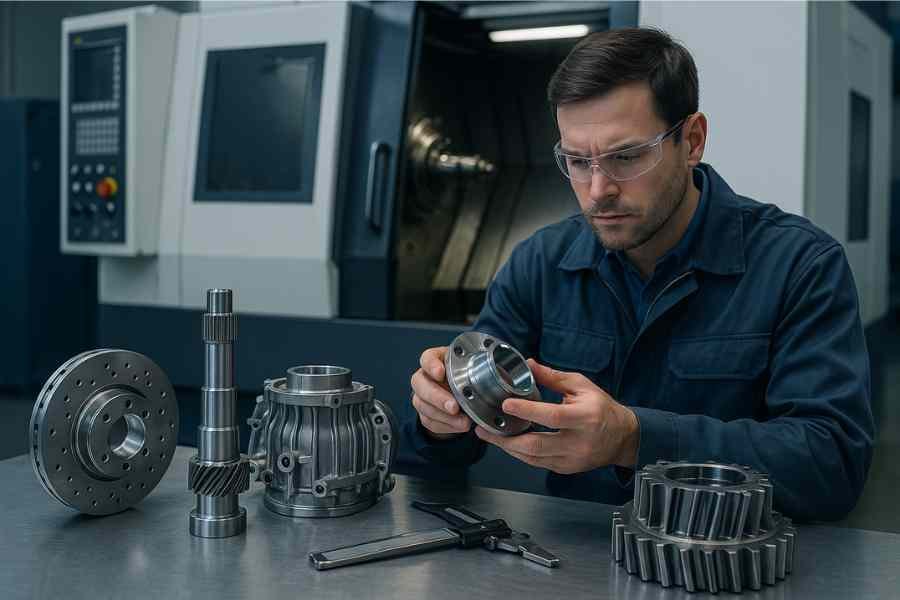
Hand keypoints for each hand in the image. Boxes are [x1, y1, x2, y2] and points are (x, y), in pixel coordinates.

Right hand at [410, 346, 472, 439]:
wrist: (465, 394)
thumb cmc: (469, 376)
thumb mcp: (474, 366)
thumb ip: (478, 367)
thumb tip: (494, 373)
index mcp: (436, 360)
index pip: (427, 358)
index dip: (432, 365)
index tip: (440, 373)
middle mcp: (424, 376)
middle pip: (419, 384)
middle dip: (437, 397)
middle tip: (454, 407)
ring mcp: (421, 395)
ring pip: (422, 405)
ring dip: (443, 416)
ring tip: (464, 422)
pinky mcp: (424, 413)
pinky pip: (429, 421)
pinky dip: (445, 426)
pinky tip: (459, 426)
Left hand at [474, 359, 638, 473]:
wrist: (623, 437)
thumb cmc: (602, 408)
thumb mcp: (581, 386)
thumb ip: (552, 377)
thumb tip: (528, 364)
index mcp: (586, 417)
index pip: (553, 416)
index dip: (527, 411)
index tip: (506, 405)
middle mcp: (579, 441)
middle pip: (536, 445)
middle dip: (506, 439)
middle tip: (484, 429)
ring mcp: (572, 459)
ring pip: (533, 458)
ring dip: (508, 448)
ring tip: (489, 436)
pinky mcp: (566, 468)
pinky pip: (537, 463)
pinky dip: (520, 453)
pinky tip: (508, 443)